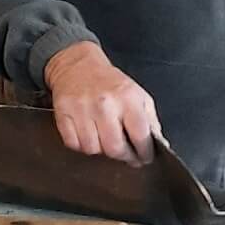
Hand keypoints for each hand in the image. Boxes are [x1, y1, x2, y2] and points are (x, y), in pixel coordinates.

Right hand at [44, 41, 162, 167]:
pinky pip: (74, 145)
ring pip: (93, 149)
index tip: (145, 158)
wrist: (78, 65)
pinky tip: (89, 135)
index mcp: (128, 98)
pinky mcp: (63, 114)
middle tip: (126, 155)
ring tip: (105, 139)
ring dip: (101, 150)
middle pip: (115, 148)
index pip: (140, 135)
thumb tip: (160, 145)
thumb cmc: (111, 83)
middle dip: (124, 156)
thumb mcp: (138, 95)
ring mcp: (82, 110)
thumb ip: (150, 121)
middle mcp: (105, 104)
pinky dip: (82, 146)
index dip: (144, 152)